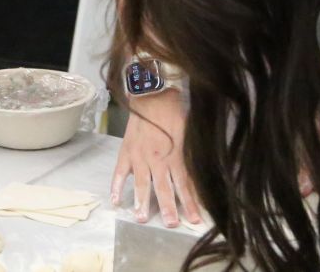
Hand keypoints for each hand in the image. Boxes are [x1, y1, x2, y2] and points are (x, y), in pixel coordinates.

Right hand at [112, 87, 200, 227]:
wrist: (152, 95)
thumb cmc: (174, 113)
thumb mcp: (190, 134)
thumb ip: (193, 156)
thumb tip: (204, 174)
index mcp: (175, 156)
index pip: (184, 185)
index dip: (190, 203)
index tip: (194, 220)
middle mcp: (157, 160)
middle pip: (163, 188)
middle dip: (168, 208)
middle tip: (171, 224)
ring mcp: (139, 157)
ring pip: (141, 183)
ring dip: (142, 201)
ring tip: (141, 218)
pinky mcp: (126, 152)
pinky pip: (119, 172)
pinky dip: (116, 186)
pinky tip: (115, 201)